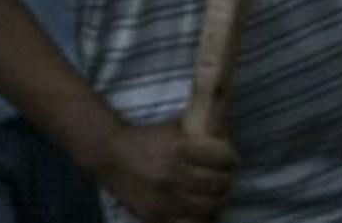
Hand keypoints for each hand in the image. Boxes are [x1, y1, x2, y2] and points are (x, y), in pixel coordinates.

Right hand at [98, 121, 235, 221]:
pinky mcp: (156, 217)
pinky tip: (200, 209)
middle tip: (224, 176)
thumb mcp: (174, 127)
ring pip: (209, 208)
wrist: (110, 157)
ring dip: (216, 200)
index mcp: (179, 149)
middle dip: (226, 179)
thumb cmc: (146, 139)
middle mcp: (173, 175)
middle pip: (219, 184)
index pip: (222, 157)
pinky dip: (200, 218)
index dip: (230, 157)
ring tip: (214, 194)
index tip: (230, 158)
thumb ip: (198, 131)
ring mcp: (165, 200)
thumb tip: (226, 130)